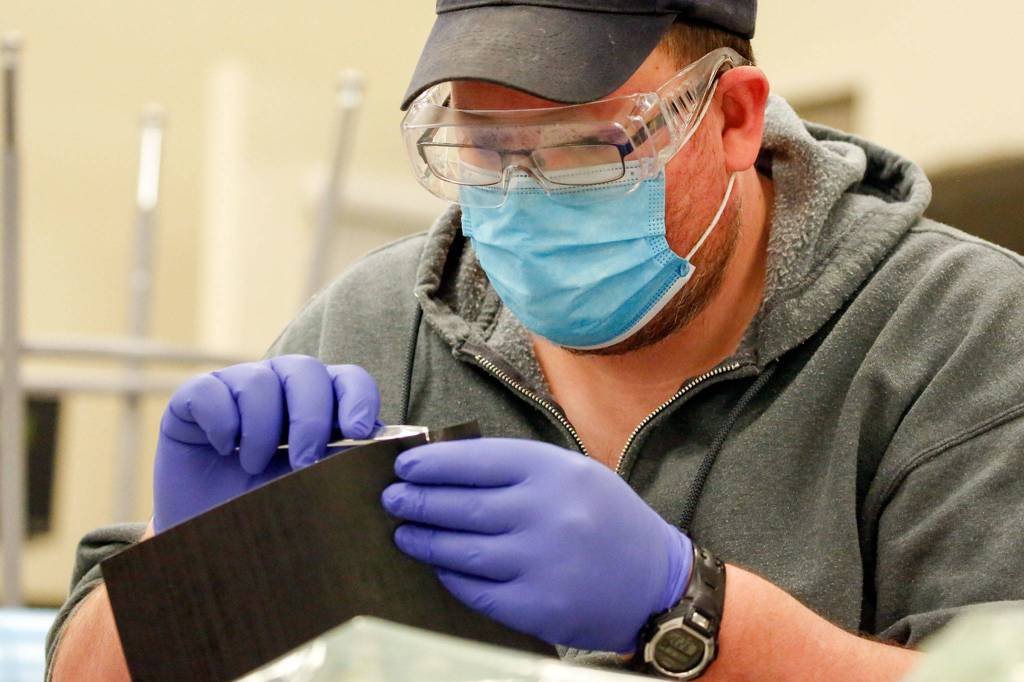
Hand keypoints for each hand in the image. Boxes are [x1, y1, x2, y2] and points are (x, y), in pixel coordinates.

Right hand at [153, 355, 380, 531]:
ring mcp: (236, 388)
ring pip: (259, 379)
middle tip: (304, 463)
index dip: (358, 397)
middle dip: (311, 417)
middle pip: (305, 371)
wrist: (210, 540)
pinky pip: (210, 390)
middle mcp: (281, 387)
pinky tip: (224, 449)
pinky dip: (222, 421)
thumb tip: (384, 455)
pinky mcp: (193, 399)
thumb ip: (344, 466)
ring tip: (253, 465)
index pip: (349, 379)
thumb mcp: (313, 491)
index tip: (358, 431)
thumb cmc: (271, 511)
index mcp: (320, 404)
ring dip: (262, 427)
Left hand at [381, 438, 692, 652]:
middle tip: (392, 499)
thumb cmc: (607, 519)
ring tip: (403, 532)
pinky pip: (476, 590)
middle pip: (462, 506)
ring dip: (423, 540)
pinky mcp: (537, 606)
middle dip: (417, 501)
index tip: (405, 466)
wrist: (655, 582)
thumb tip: (447, 467)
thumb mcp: (573, 474)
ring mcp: (542, 563)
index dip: (433, 464)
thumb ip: (518, 469)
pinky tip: (437, 565)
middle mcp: (547, 514)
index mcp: (555, 472)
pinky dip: (450, 576)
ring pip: (461, 550)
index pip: (476, 460)